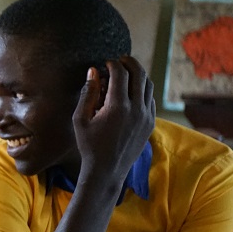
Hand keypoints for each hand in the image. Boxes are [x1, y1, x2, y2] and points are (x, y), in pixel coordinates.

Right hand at [74, 56, 155, 189]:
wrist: (106, 171)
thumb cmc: (89, 146)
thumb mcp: (81, 120)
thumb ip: (88, 93)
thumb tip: (93, 72)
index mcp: (117, 107)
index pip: (120, 74)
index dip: (113, 64)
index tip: (106, 63)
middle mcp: (136, 109)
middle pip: (140, 74)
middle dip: (130, 63)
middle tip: (121, 60)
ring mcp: (147, 116)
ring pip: (149, 85)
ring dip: (138, 76)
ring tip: (127, 74)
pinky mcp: (150, 123)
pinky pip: (150, 99)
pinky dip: (142, 90)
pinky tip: (131, 93)